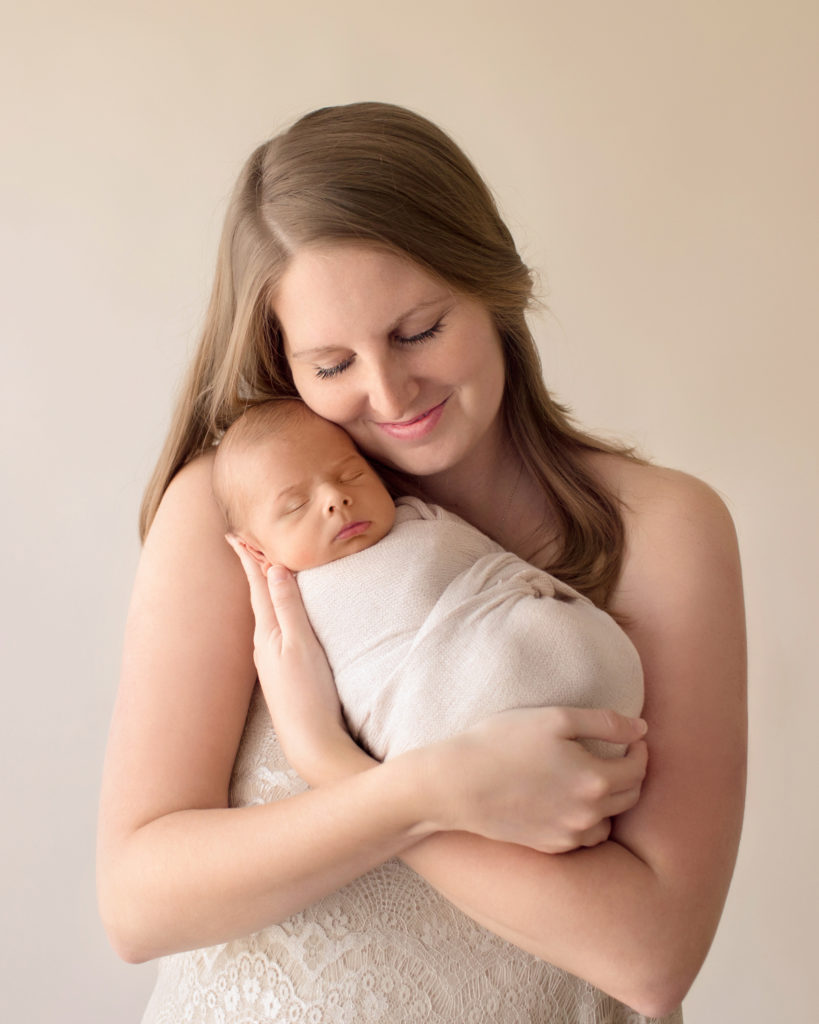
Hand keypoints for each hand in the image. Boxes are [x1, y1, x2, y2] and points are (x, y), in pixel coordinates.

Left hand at [227, 537, 364, 782]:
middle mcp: (264, 644)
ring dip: (263, 588)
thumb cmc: (309, 695)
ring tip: (262, 570)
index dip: (248, 558)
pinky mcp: (283, 672)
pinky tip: (280, 616)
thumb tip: (275, 569)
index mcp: (267, 632)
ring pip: (265, 613)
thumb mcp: (301, 645)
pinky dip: (275, 610)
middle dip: (251, 569)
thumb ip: (289, 608)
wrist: (312, 742)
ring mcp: (272, 660)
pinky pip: (275, 628)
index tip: (234, 535)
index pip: (257, 585)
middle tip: (243, 543)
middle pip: (257, 596)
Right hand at [418, 706, 647, 852]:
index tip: (632, 737)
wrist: (457, 784)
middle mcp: (588, 815)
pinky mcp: (548, 846)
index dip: (639, 749)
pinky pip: (583, 837)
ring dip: (611, 801)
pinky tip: (570, 801)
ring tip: (595, 780)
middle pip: (630, 797)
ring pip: (608, 822)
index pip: (638, 768)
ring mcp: (568, 835)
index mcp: (595, 780)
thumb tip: (641, 728)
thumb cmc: (502, 742)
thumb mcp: (556, 718)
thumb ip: (605, 722)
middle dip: (631, 773)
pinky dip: (586, 820)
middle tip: (619, 754)